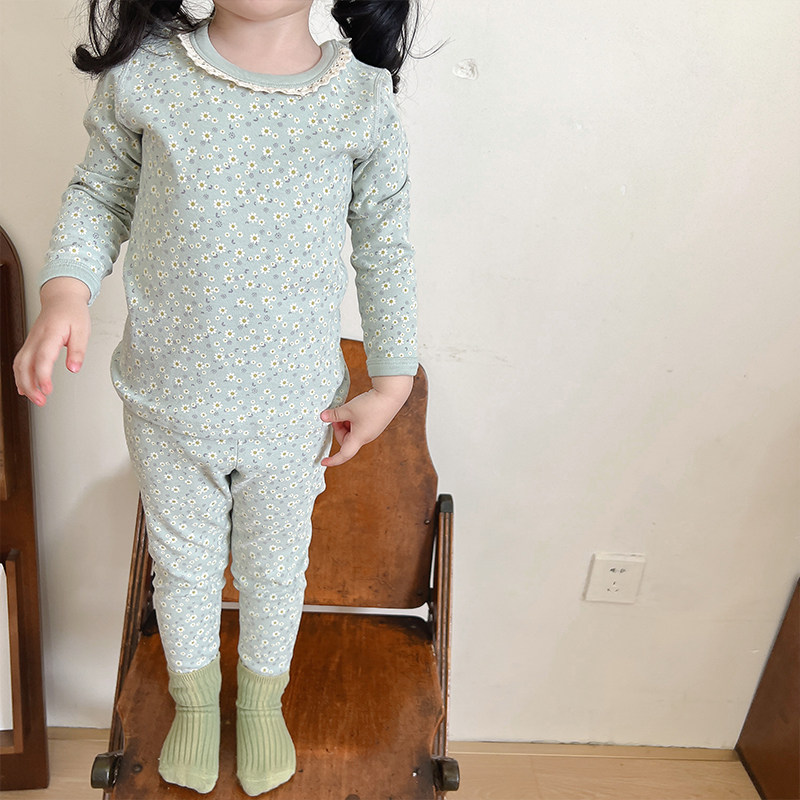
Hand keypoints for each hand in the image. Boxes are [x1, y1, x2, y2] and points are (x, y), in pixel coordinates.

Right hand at [13, 277, 90, 406]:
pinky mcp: (30, 344)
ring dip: (24, 383)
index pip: (43, 358)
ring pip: (19, 364)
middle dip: (30, 385)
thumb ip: (78, 350)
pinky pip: (20, 361)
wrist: (61, 298)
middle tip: (41, 401)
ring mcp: (30, 341)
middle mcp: (36, 338)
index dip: (43, 376)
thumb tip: (73, 369)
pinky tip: (25, 388)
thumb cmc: (72, 313)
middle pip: (25, 364)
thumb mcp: (83, 330)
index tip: (47, 390)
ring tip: (35, 399)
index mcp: (51, 333)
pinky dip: (20, 376)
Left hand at [320, 375, 412, 466]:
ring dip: (346, 423)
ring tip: (346, 410)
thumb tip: (323, 417)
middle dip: (338, 429)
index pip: (343, 455)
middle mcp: (367, 437)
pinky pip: (359, 427)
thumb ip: (334, 415)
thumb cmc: (370, 405)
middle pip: (346, 440)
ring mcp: (372, 431)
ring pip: (352, 432)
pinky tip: (354, 409)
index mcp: (359, 438)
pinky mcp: (375, 424)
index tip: (323, 462)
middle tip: (336, 417)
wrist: (391, 395)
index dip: (333, 460)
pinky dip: (353, 420)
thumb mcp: (348, 409)